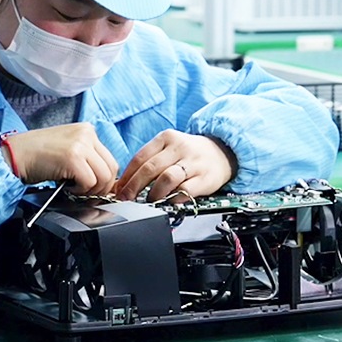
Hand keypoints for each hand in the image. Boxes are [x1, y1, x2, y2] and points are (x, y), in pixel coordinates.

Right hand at [6, 122, 117, 194]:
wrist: (15, 154)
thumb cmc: (36, 154)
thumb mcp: (67, 147)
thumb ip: (86, 156)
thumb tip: (102, 178)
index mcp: (86, 130)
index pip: (109, 158)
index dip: (104, 178)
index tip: (94, 188)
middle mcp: (86, 134)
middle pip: (111, 167)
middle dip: (102, 187)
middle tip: (86, 194)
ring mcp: (80, 145)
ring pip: (104, 176)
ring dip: (91, 190)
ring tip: (75, 190)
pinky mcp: (73, 158)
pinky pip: (89, 182)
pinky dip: (80, 190)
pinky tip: (67, 187)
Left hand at [114, 130, 236, 201]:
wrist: (223, 152)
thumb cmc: (189, 154)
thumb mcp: (169, 149)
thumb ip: (150, 162)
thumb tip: (124, 184)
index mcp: (166, 138)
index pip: (140, 157)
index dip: (126, 176)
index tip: (118, 190)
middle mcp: (179, 147)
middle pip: (150, 168)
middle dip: (134, 187)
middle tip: (126, 199)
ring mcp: (193, 162)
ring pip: (167, 178)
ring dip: (154, 193)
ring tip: (149, 202)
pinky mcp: (205, 178)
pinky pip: (186, 190)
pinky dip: (174, 199)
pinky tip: (168, 203)